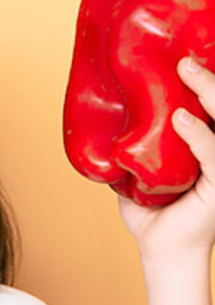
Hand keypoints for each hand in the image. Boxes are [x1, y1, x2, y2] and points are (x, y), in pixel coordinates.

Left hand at [117, 56, 214, 264]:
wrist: (159, 247)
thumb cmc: (151, 211)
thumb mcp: (135, 170)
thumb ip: (130, 146)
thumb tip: (101, 121)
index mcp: (207, 143)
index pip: (212, 106)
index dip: (205, 81)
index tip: (184, 56)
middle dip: (208, 79)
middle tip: (183, 59)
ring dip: (208, 93)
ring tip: (185, 73)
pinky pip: (214, 153)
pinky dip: (198, 134)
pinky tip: (181, 119)